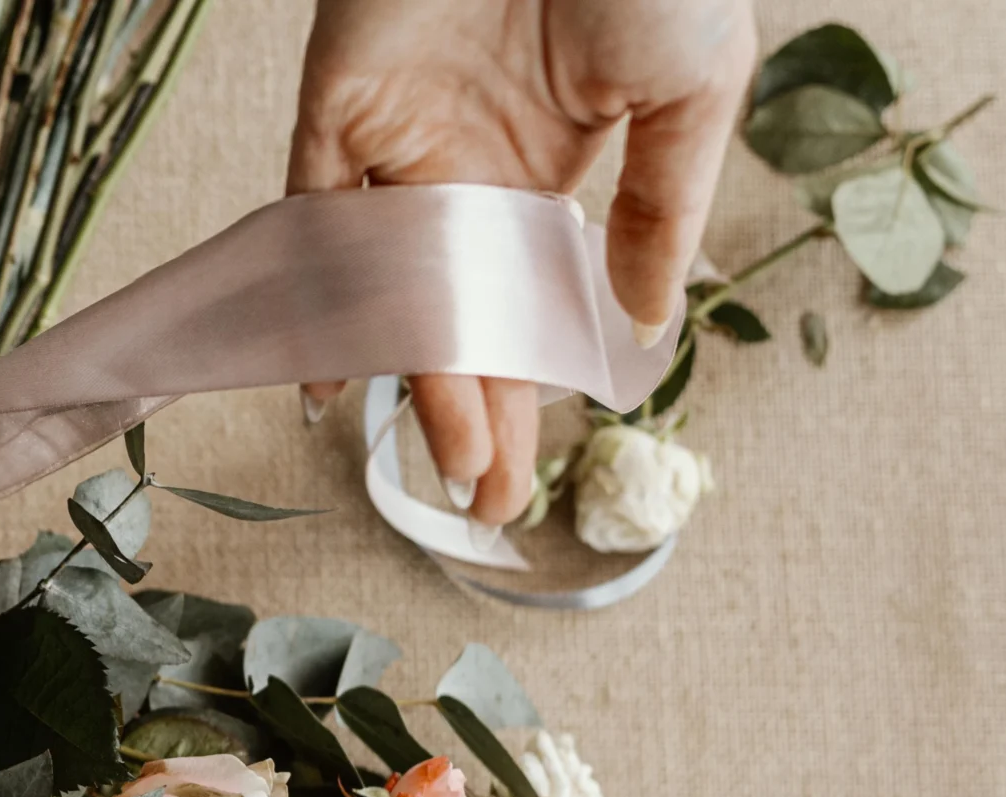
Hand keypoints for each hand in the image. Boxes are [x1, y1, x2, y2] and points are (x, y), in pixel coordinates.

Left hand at [287, 0, 754, 526]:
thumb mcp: (690, 88)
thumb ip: (664, 202)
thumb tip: (645, 321)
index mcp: (550, 170)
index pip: (529, 309)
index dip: (531, 392)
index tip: (530, 475)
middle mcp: (466, 174)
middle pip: (459, 321)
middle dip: (475, 414)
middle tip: (482, 500)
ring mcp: (399, 147)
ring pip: (391, 292)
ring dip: (416, 378)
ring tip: (443, 462)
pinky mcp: (339, 115)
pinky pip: (315, 218)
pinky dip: (315, 295)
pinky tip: (327, 375)